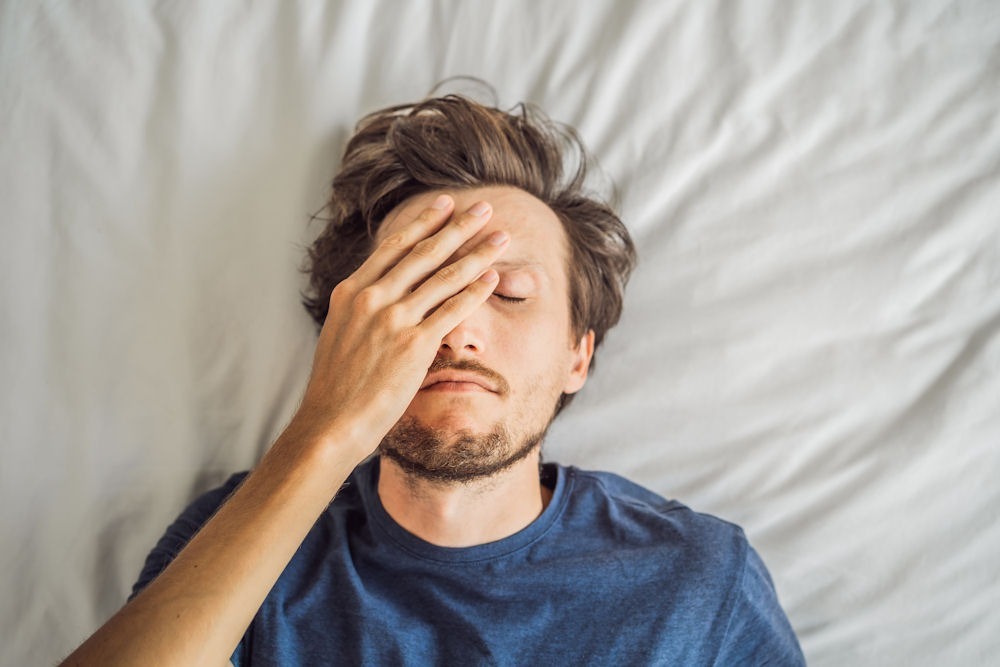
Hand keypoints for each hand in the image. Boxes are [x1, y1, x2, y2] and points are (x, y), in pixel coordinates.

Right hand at [291, 195, 507, 458]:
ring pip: (444, 276)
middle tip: (485, 207)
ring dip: (477, 253)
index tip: (445, 204)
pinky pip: (452, 310)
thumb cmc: (336, 386)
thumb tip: (381, 293)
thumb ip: (362, 309)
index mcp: (351, 292)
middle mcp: (371, 298)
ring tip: (501, 237)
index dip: (423, 222)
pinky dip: (475, 291)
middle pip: (424, 252)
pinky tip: (492, 278)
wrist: (331, 422)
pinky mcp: (413, 344)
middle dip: (459, 226)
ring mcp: (392, 319)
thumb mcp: (340, 333)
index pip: (394, 246)